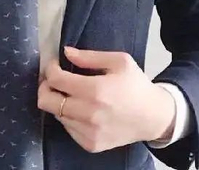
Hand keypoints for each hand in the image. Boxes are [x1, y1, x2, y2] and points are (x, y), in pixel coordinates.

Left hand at [36, 47, 175, 153]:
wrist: (153, 117)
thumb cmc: (135, 85)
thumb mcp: (119, 61)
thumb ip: (89, 56)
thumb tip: (65, 52)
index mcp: (96, 90)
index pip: (56, 79)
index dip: (50, 68)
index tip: (55, 64)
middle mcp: (89, 114)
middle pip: (46, 101)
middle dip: (45, 86)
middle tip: (53, 79)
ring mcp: (89, 133)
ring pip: (55, 114)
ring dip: (57, 101)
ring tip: (69, 93)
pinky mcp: (91, 145)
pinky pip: (67, 128)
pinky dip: (68, 116)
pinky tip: (79, 108)